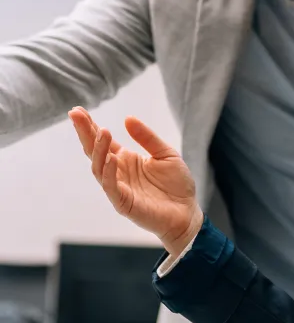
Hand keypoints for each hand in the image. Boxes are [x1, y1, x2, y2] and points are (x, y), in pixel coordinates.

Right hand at [68, 107, 202, 256]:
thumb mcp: (165, 153)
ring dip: (99, 150)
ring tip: (103, 131)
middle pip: (94, 151)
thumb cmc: (176, 184)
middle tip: (76, 115)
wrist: (188, 212)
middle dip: (84, 133)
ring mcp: (118, 188)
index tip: (77, 110)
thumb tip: (128, 118)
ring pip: (99, 168)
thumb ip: (147, 137)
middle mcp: (117, 172)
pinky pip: (111, 188)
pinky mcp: (123, 203)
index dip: (89, 126)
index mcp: (125, 159)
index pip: (102, 141)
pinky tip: (111, 158)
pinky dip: (109, 173)